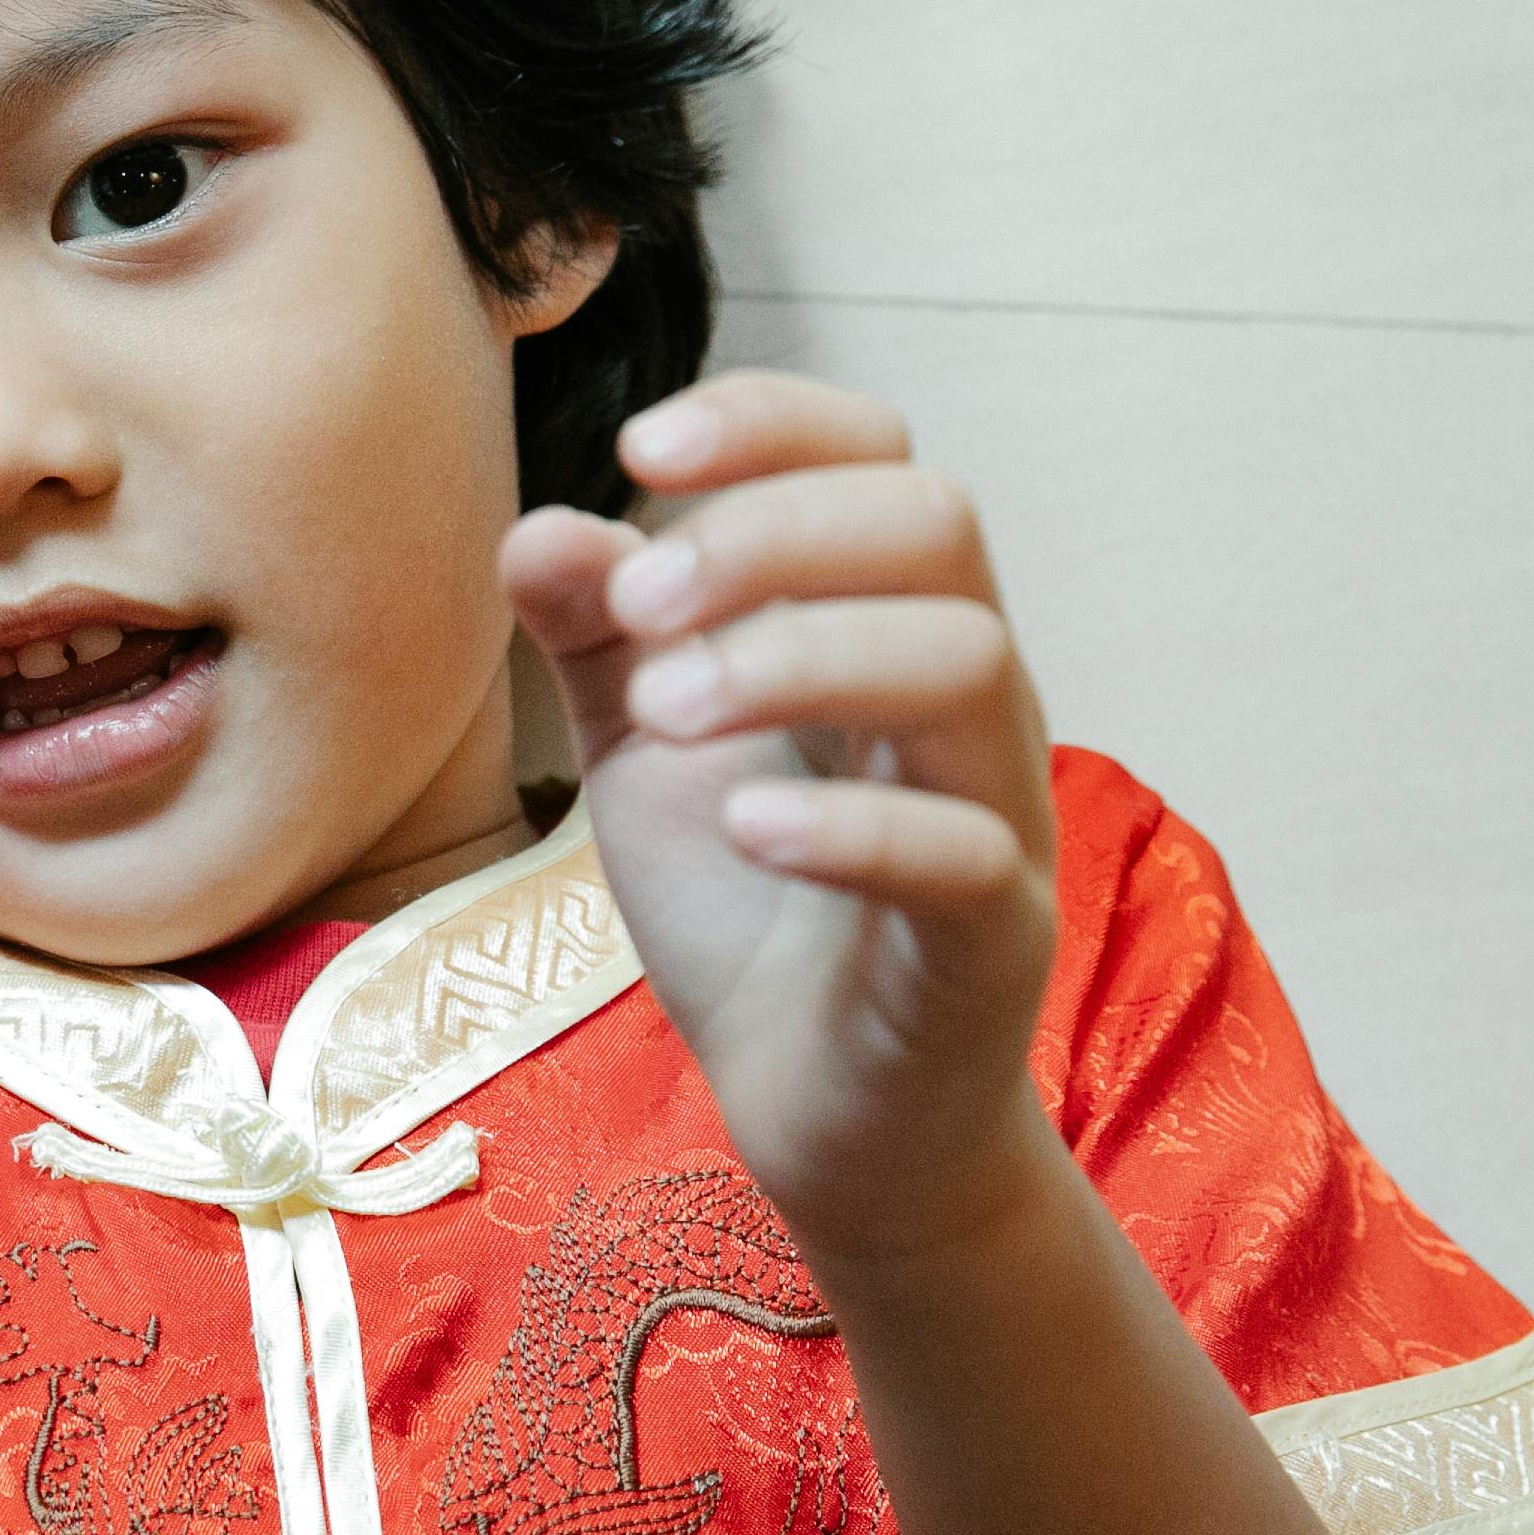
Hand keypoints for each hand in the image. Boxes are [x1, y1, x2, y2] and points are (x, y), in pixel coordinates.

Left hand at [503, 373, 1059, 1266]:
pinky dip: (852, 824)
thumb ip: (597, 640)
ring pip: (964, 661)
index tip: (637, 450)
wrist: (816, 1113)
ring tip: (662, 709)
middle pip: (936, 523)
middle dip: (771, 534)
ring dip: (796, 657)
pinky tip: (744, 829)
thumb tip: (537, 528)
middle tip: (638, 609)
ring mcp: (996, 812)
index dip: (772, 421)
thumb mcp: (644, 755)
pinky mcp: (995, 943)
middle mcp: (965, 694)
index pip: (882, 455)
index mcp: (888, 624)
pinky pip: (964, 852)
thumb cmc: (748, 907)